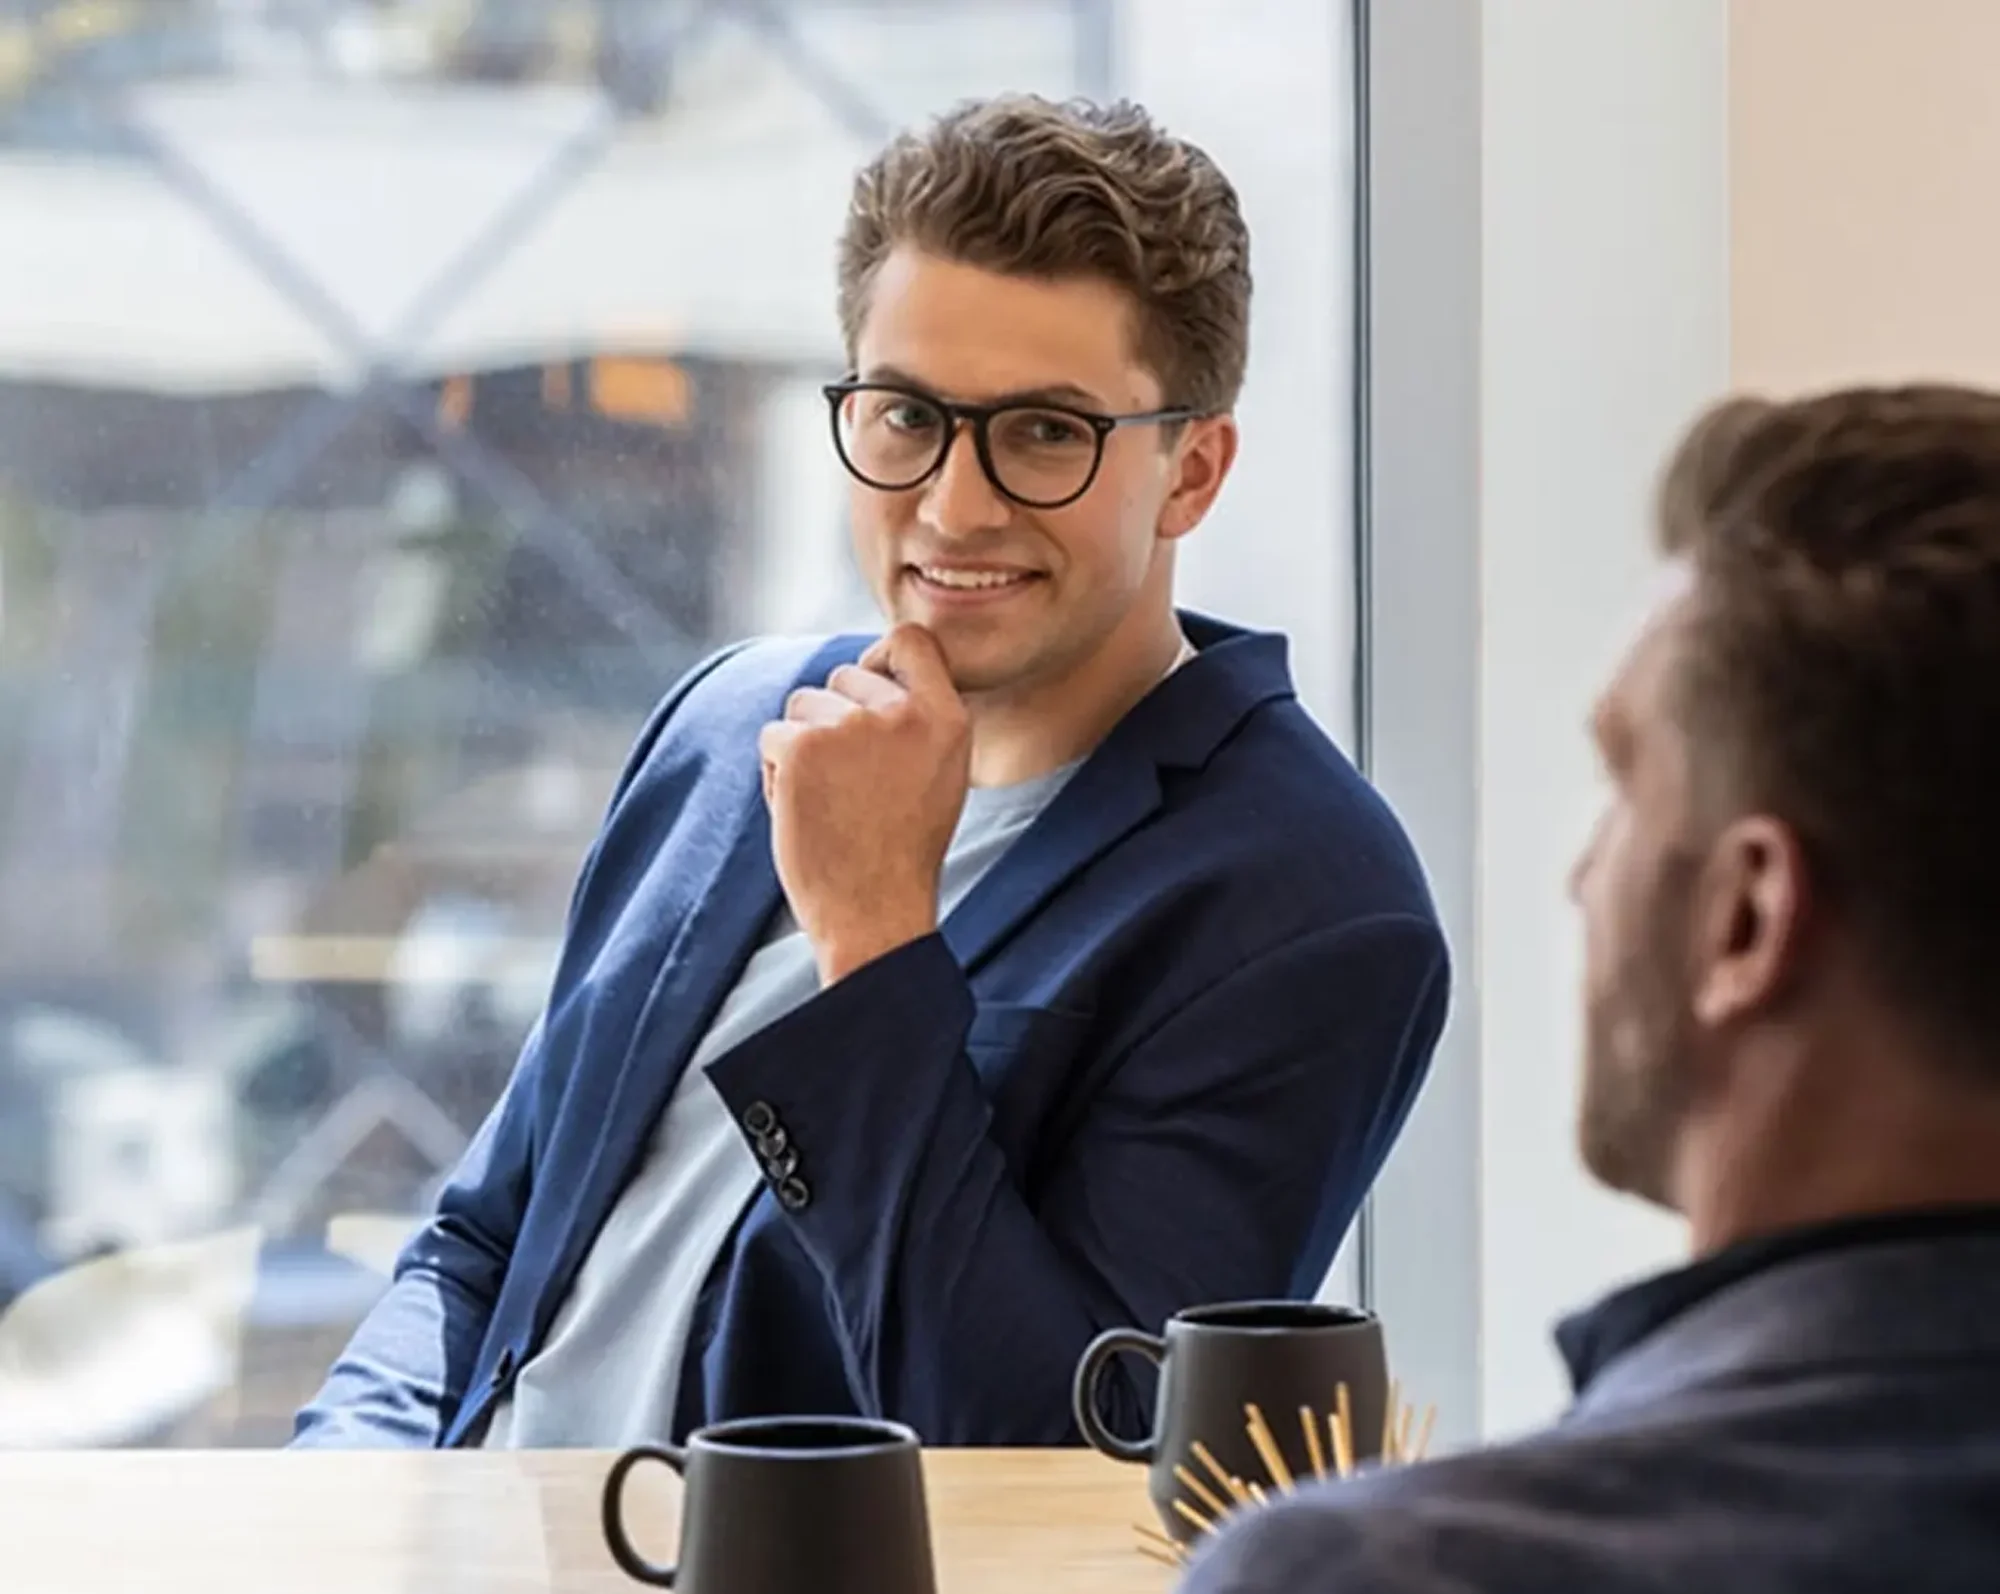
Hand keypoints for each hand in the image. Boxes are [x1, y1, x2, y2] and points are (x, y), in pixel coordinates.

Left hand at [758, 624, 971, 983]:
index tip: (869, 694)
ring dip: (803, 744)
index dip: (879, 660)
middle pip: (843, 676)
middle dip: (833, 718)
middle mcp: (903, 712)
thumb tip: (873, 667)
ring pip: (802, 704)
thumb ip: (917, 720)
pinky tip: (804, 810)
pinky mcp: (802, 746)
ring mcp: (850, 726)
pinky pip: (773, 737)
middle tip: (851, 783)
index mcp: (947, 718)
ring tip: (830, 799)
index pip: (911, 641)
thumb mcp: (940, 775)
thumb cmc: (901, 851)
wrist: (873, 912)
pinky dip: (777, 773)